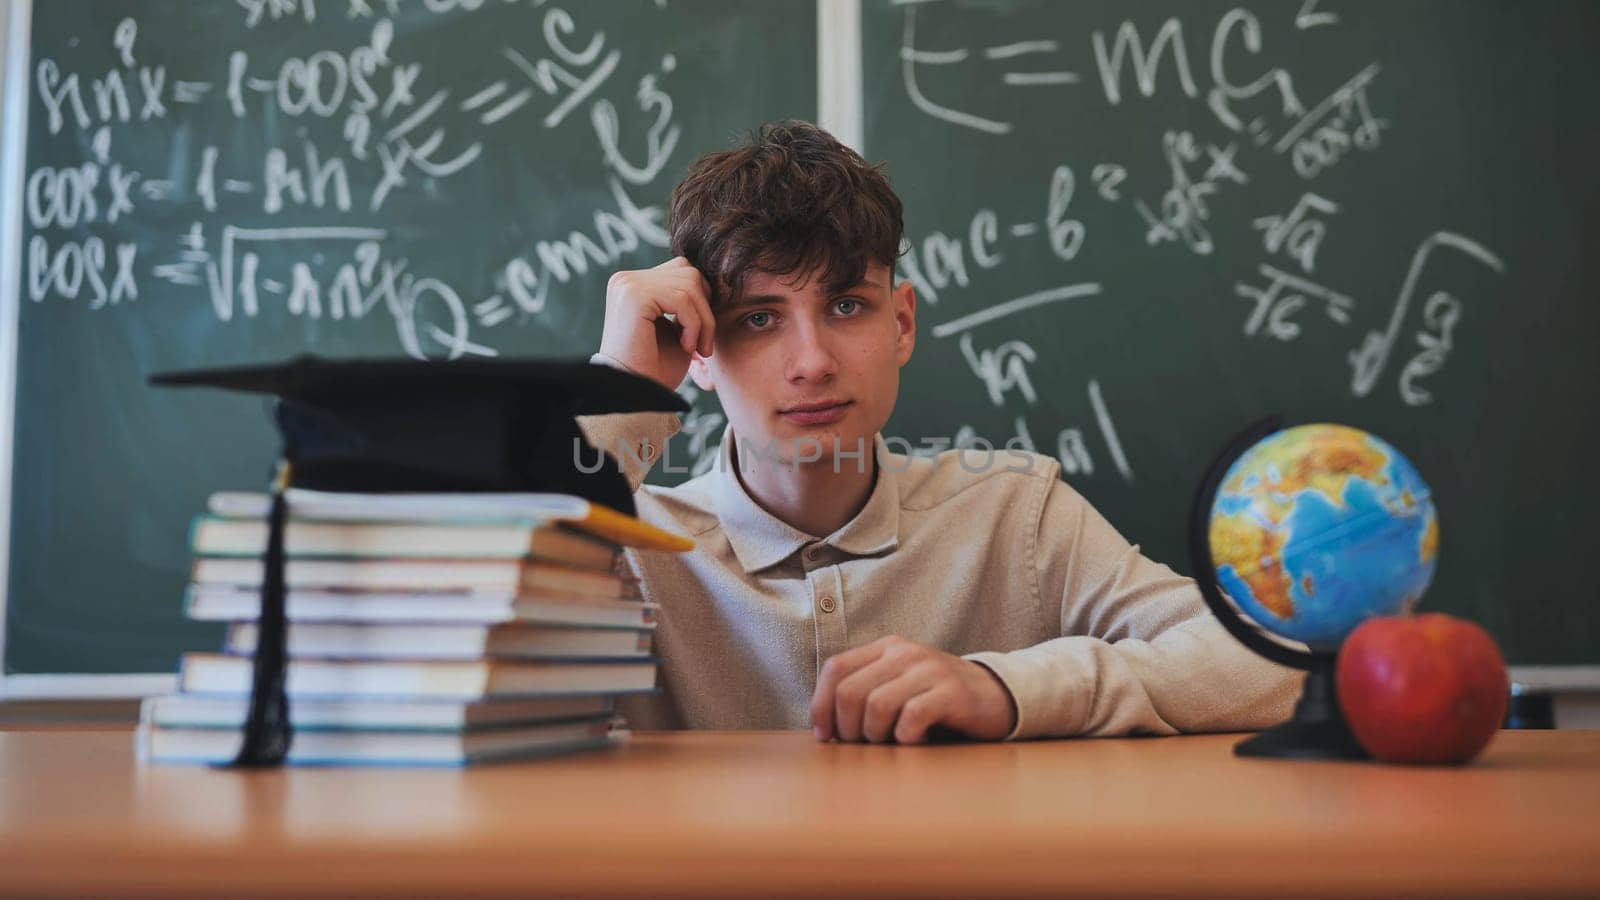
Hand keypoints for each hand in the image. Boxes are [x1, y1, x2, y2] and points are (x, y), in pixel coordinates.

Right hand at [599, 256, 715, 389]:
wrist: (634, 395)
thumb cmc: (656, 369)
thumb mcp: (678, 329)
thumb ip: (690, 302)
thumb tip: (719, 283)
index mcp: (633, 284)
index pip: (682, 271)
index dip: (701, 302)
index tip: (702, 338)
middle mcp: (626, 279)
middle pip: (689, 273)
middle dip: (705, 310)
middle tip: (703, 346)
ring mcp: (627, 285)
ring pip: (690, 284)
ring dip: (702, 321)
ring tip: (695, 349)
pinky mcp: (633, 296)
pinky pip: (682, 298)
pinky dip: (693, 325)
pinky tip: (685, 347)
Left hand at [810, 635, 1017, 743]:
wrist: (997, 696)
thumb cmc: (937, 700)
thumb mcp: (899, 685)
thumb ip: (866, 692)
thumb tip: (824, 725)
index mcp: (886, 648)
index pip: (835, 669)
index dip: (821, 706)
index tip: (826, 736)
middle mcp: (905, 653)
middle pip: (851, 692)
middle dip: (848, 729)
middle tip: (862, 747)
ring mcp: (929, 670)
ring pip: (877, 706)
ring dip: (876, 736)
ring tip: (891, 744)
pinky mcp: (952, 693)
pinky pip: (911, 719)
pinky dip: (906, 739)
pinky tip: (917, 743)